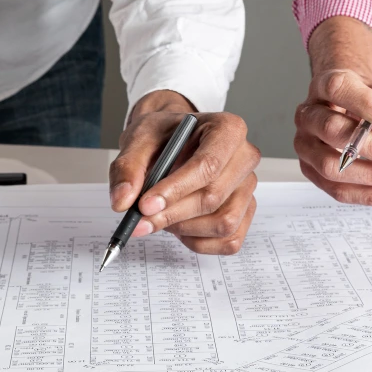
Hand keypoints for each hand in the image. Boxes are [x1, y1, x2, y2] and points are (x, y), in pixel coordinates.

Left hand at [109, 90, 260, 254]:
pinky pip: (229, 241)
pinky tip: (180, 226)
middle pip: (213, 197)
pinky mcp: (245, 211)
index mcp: (227, 129)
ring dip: (185, 228)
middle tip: (141, 219)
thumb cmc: (162, 136)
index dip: (176, 189)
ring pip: (223, 223)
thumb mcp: (139, 139)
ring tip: (162, 215)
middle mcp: (244, 157)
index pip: (207, 165)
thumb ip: (128, 168)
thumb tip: (123, 201)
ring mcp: (247, 187)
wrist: (172, 140)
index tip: (145, 205)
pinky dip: (199, 242)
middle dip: (172, 214)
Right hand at [295, 17, 371, 205]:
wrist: (338, 104)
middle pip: (333, 131)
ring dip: (371, 176)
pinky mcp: (309, 169)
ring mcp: (304, 144)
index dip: (369, 107)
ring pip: (330, 166)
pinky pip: (336, 189)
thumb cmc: (358, 99)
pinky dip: (368, 195)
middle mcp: (308, 115)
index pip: (339, 90)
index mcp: (323, 86)